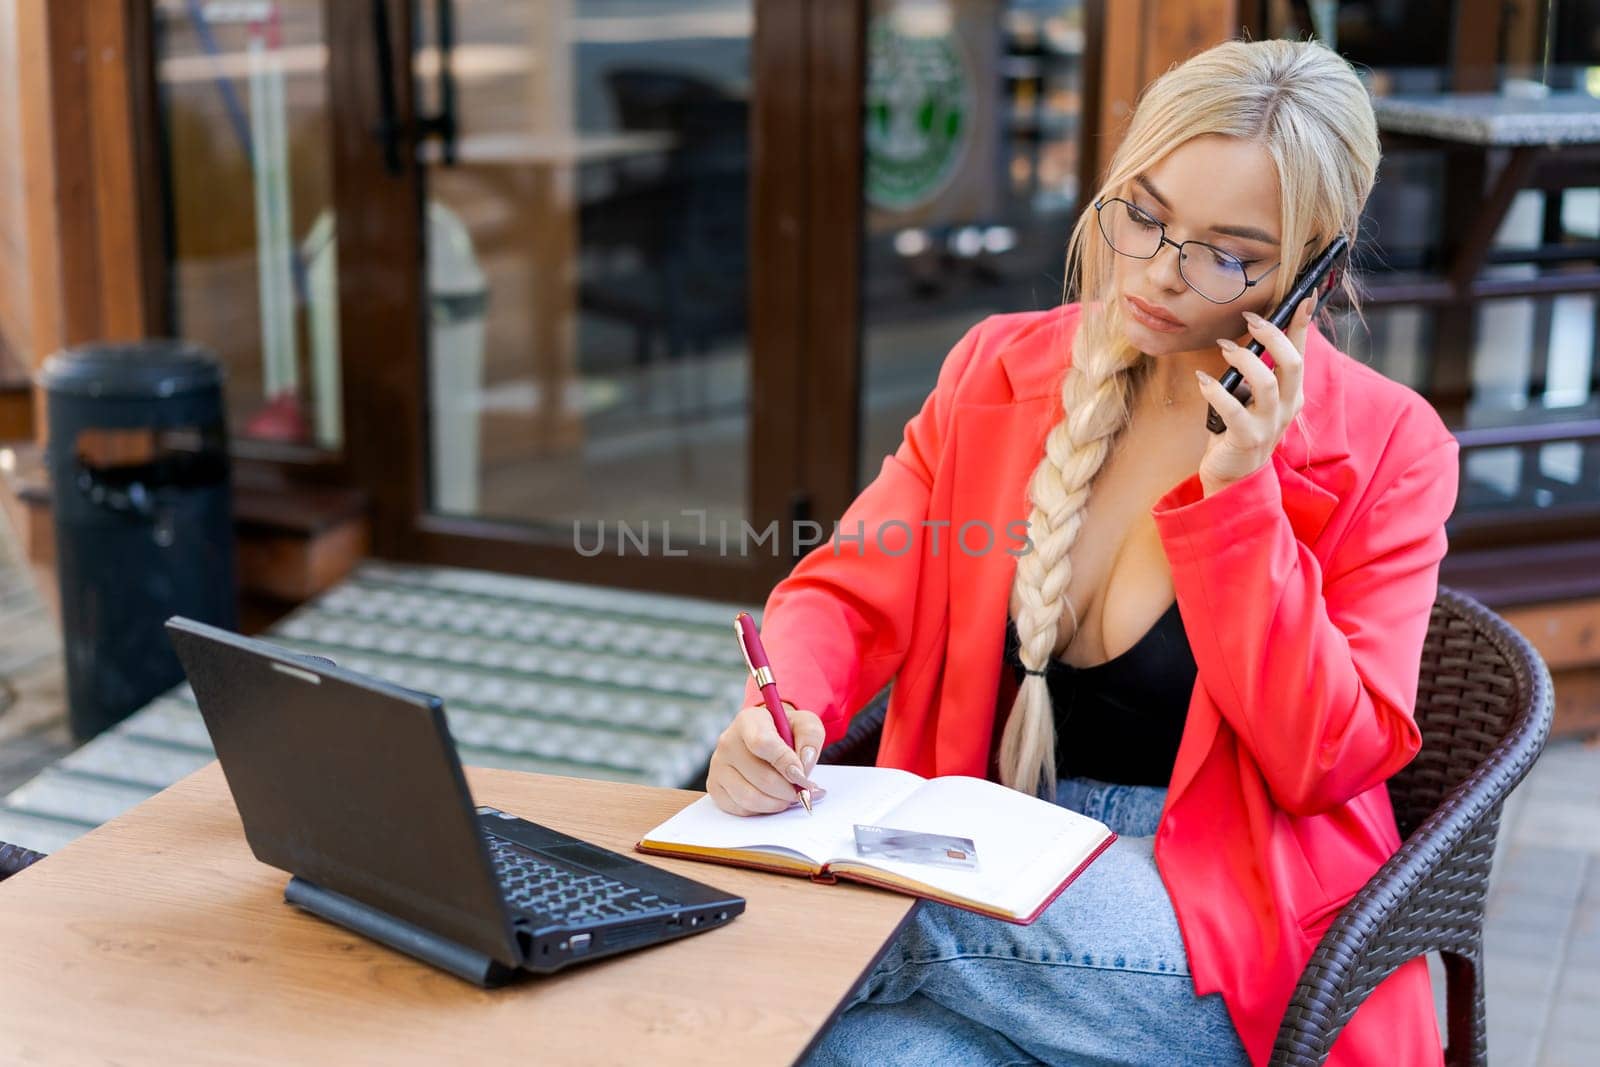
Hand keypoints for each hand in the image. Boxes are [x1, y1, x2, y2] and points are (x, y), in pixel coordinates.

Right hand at [706, 700, 826, 815]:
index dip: (785, 763)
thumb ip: (810, 737)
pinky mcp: (715, 786)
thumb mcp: (804, 723)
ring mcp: (718, 765)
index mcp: (749, 721)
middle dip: (788, 790)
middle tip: (804, 791)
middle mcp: (727, 742)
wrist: (763, 738)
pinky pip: (741, 809)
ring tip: (789, 796)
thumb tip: (803, 763)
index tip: (801, 775)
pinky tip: (772, 799)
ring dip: (777, 803)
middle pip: (761, 777)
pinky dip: (762, 810)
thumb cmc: (785, 731)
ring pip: (750, 797)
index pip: (762, 743)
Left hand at [1195, 296, 1313, 493]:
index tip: (1303, 295)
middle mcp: (1287, 407)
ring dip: (1244, 360)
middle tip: (1250, 319)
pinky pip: (1233, 411)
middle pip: (1292, 364)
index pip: (1301, 351)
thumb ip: (1257, 370)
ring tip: (1223, 348)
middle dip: (1273, 336)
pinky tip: (1202, 380)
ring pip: (1267, 384)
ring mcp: (1270, 425)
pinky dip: (1216, 391)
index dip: (1302, 323)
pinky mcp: (1247, 440)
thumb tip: (1251, 332)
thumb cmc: (1239, 430)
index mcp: (1291, 393)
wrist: (1232, 478)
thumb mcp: (1253, 398)